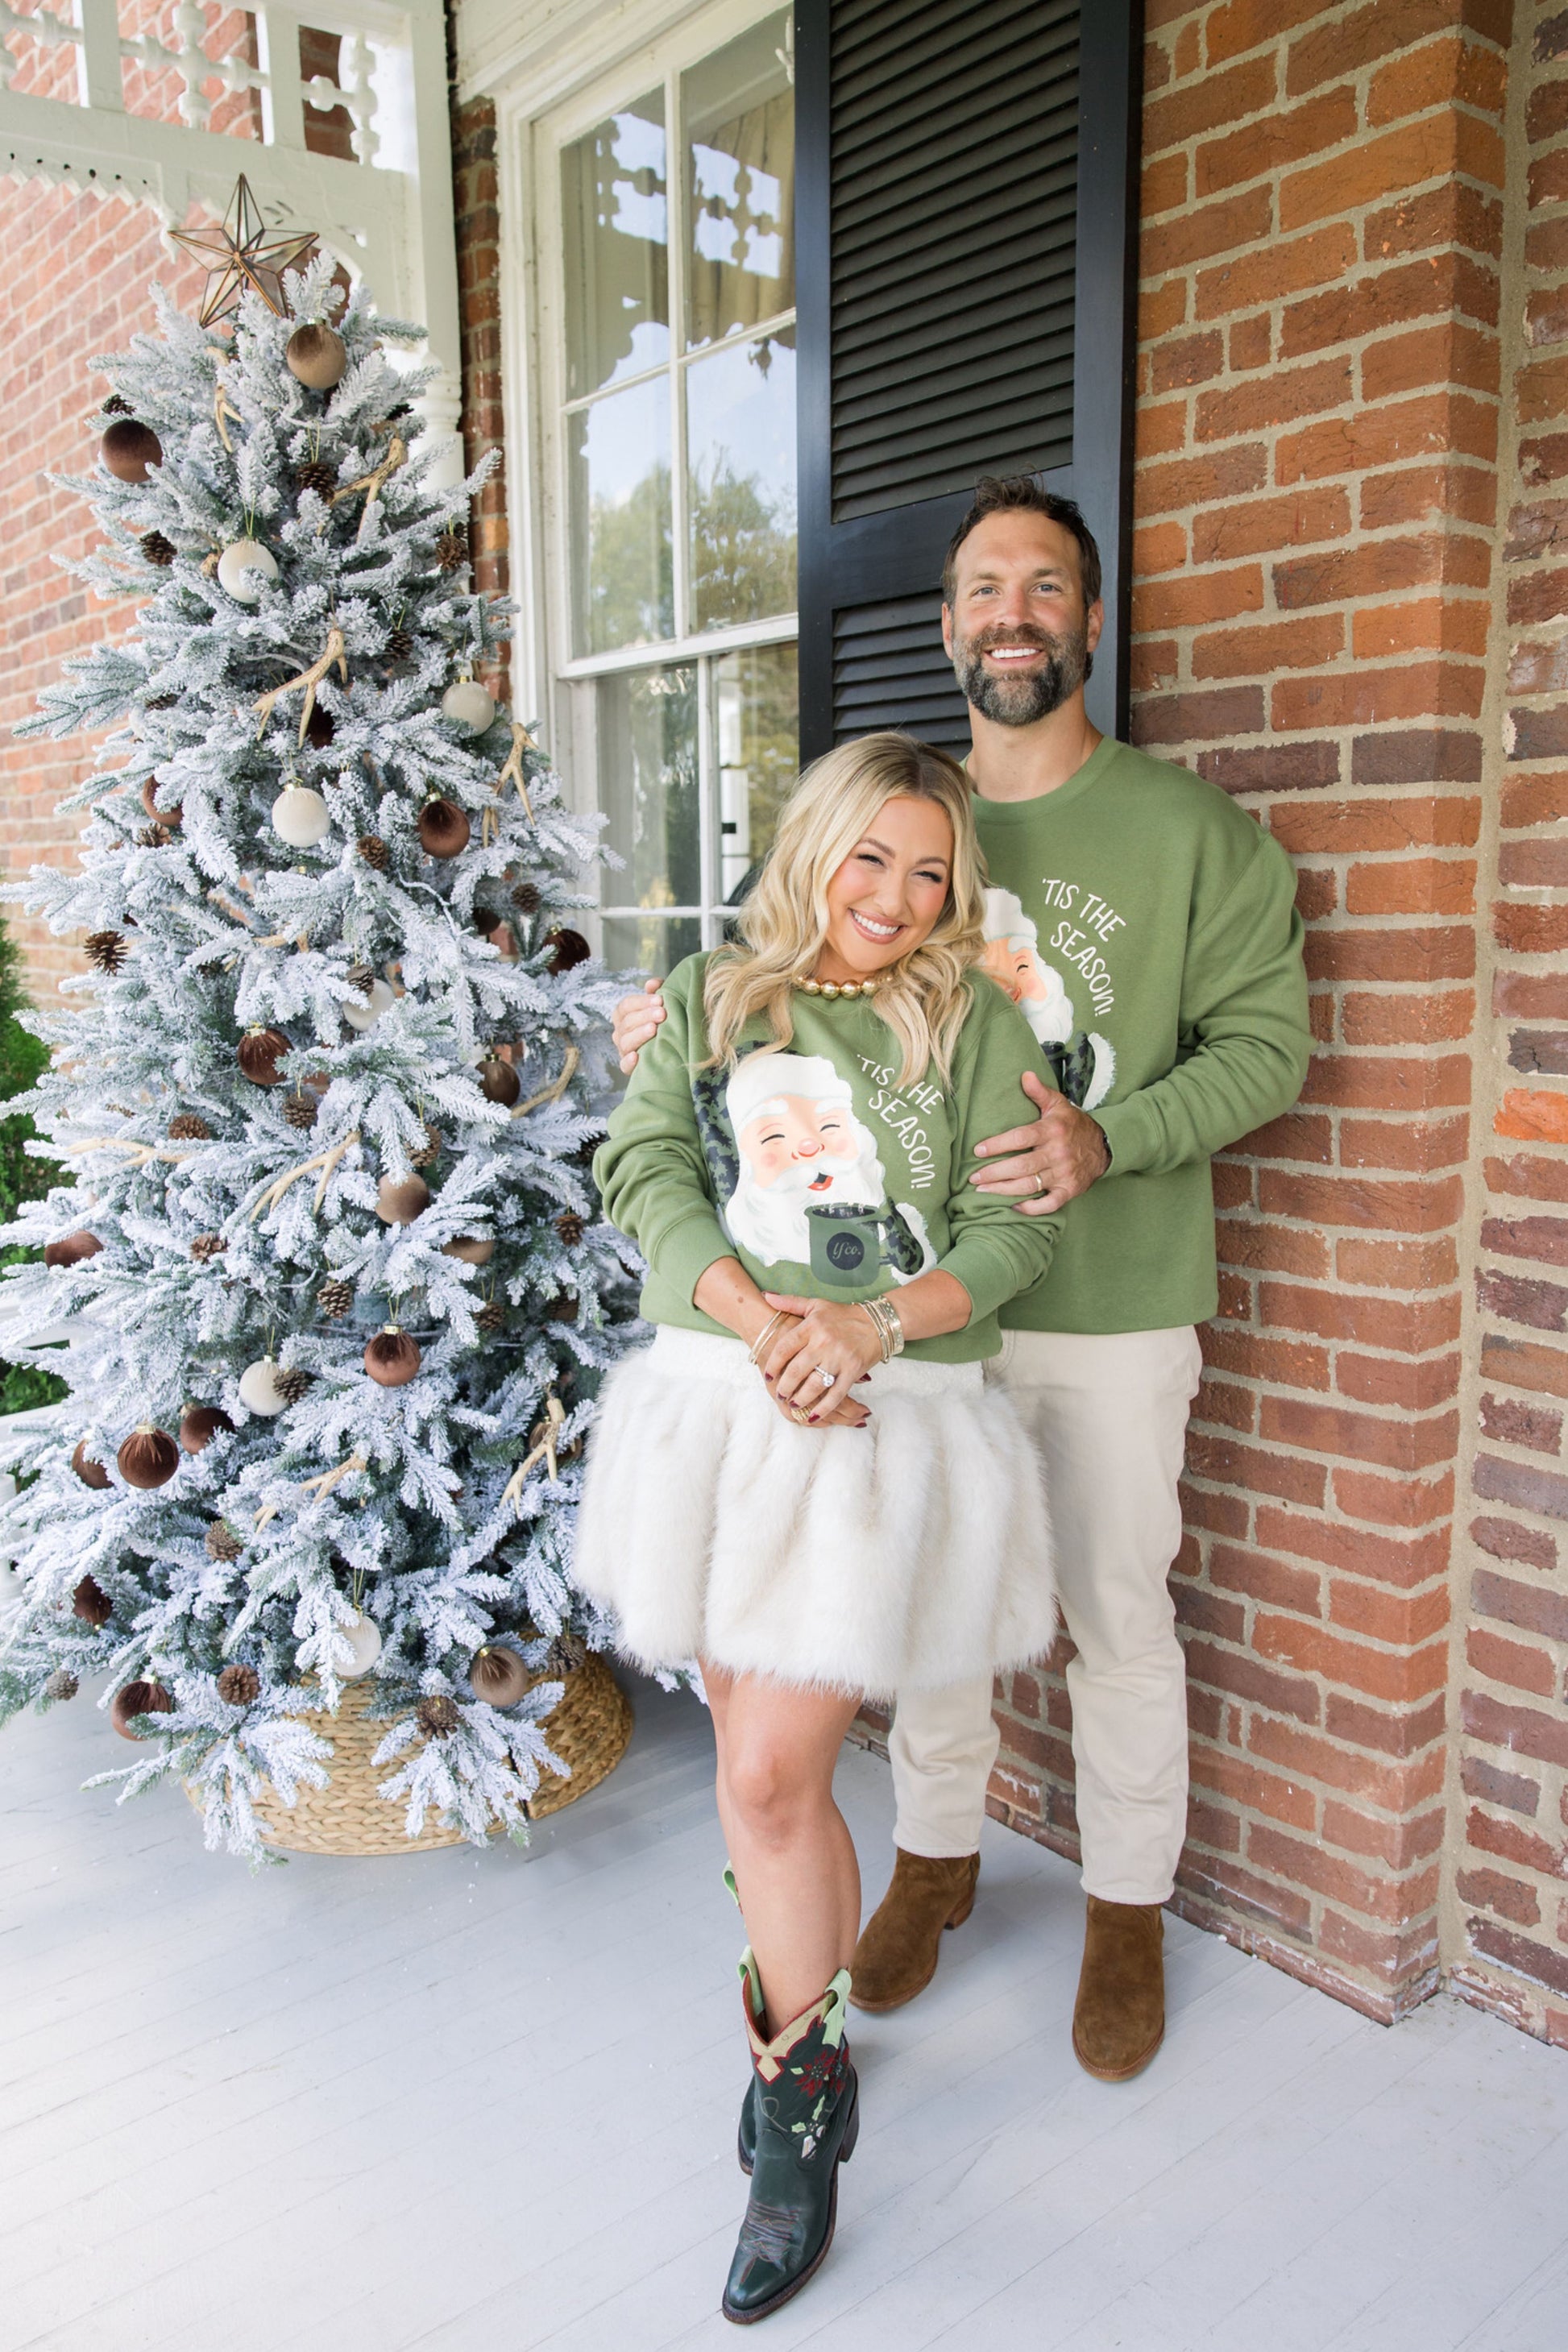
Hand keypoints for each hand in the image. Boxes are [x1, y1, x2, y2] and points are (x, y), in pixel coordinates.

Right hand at [611, 978, 666, 1074]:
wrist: (670, 1049)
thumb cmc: (663, 1021)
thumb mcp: (659, 1005)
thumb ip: (656, 992)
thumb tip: (652, 983)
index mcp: (623, 1015)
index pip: (626, 1006)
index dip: (641, 1002)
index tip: (660, 999)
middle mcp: (620, 1032)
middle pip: (627, 1022)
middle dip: (645, 1016)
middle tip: (662, 1013)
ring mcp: (623, 1050)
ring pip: (625, 1042)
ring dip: (639, 1034)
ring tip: (654, 1029)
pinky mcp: (629, 1068)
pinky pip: (624, 1066)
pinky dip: (628, 1062)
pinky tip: (637, 1057)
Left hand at [759, 1292, 881, 1427]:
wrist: (878, 1322)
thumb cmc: (843, 1315)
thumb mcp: (816, 1305)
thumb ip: (790, 1302)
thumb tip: (766, 1296)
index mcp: (812, 1326)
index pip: (785, 1348)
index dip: (773, 1364)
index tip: (767, 1375)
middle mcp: (823, 1342)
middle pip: (797, 1370)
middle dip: (785, 1386)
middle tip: (779, 1394)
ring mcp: (839, 1358)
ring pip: (814, 1385)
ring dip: (801, 1399)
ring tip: (793, 1405)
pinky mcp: (853, 1371)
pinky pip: (836, 1394)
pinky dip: (824, 1408)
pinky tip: (814, 1416)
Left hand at [970, 1070, 1109, 1214]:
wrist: (1104, 1146)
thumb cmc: (1073, 1125)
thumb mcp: (1059, 1104)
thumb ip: (1039, 1092)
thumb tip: (1024, 1075)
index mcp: (1051, 1131)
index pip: (1020, 1137)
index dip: (997, 1144)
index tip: (978, 1150)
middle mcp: (1057, 1153)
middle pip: (1021, 1166)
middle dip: (994, 1173)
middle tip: (974, 1177)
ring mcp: (1064, 1174)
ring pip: (1030, 1186)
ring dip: (1004, 1190)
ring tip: (982, 1191)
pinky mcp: (1069, 1190)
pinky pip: (1049, 1204)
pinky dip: (1031, 1209)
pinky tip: (1013, 1206)